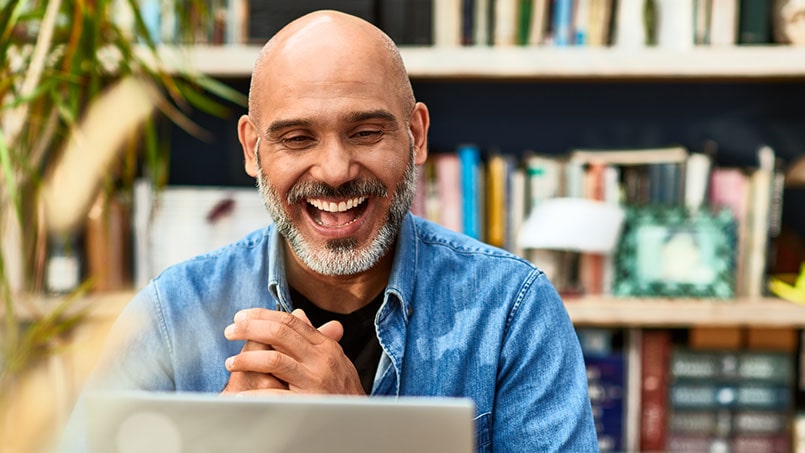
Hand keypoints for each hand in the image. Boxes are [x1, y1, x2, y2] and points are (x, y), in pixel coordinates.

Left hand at [221, 308, 363, 395]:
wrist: (359, 419)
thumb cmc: (343, 388)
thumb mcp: (334, 358)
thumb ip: (314, 337)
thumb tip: (297, 314)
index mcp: (325, 346)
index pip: (290, 321)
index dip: (262, 315)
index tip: (241, 316)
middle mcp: (321, 359)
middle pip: (280, 334)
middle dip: (249, 329)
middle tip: (230, 331)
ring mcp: (315, 381)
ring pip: (274, 360)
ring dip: (246, 360)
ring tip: (231, 363)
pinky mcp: (309, 403)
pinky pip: (275, 397)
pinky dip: (254, 397)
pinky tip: (240, 397)